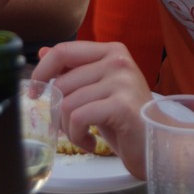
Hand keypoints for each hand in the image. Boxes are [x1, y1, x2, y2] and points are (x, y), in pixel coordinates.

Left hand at [32, 40, 152, 176]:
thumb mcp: (96, 90)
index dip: (42, 72)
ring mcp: (122, 81)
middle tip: (72, 128)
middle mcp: (118, 60)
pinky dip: (78, 136)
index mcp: (111, 50)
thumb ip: (74, 70)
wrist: (158, 143)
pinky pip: (80, 118)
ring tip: (85, 135)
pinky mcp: (122, 105)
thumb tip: (43, 52)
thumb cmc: (125, 118)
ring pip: (68, 103)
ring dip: (69, 128)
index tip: (35, 92)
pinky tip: (91, 142)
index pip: (63, 50)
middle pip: (62, 83)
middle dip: (59, 113)